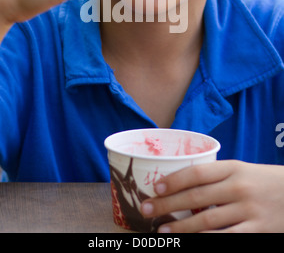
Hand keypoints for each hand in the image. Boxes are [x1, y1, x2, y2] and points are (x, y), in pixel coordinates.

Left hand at [141, 160, 283, 232]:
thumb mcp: (242, 170)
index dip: (173, 180)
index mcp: (233, 168)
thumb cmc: (263, 181)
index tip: (155, 187)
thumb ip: (217, 176)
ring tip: (162, 231)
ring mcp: (248, 210)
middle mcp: (239, 187)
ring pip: (207, 222)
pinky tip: (190, 241)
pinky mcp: (258, 230)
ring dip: (181, 227)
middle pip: (196, 197)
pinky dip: (205, 241)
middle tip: (146, 209)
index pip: (197, 173)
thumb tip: (182, 183)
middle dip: (168, 204)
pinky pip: (227, 238)